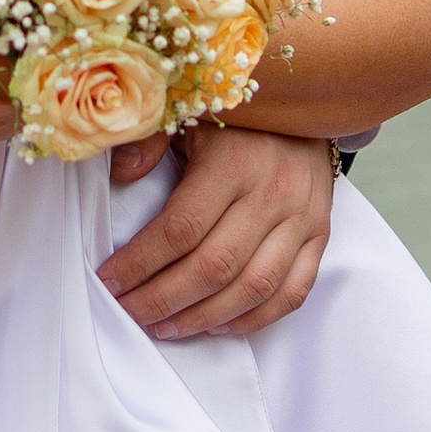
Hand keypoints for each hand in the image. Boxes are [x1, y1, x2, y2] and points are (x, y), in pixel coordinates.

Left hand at [96, 124, 334, 338]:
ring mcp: (302, 219)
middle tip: (130, 313)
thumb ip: (152, 139)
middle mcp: (272, 194)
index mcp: (234, 162)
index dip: (141, 263)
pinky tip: (218, 325)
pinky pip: (292, 293)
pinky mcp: (320, 237)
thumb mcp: (190, 111)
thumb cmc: (239, 115)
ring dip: (203, 317)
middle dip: (163, 299)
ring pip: (253, 288)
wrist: (311, 104)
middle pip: (214, 266)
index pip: (181, 228)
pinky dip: (254, 319)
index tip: (110, 281)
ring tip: (165, 327)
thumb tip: (123, 174)